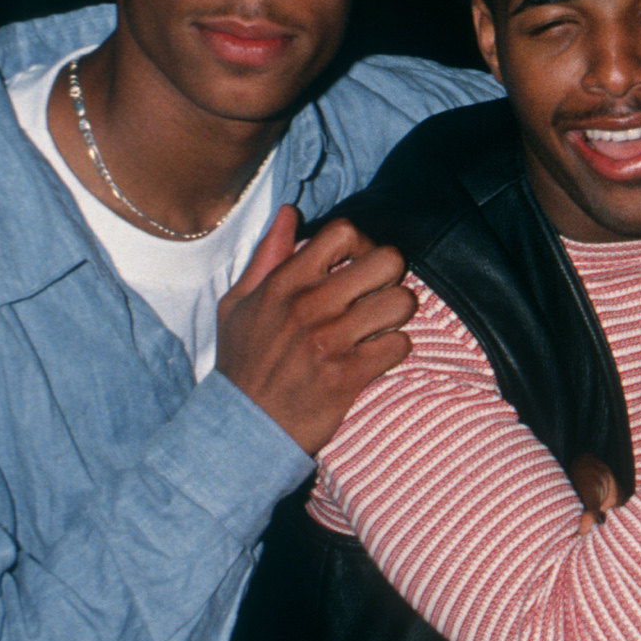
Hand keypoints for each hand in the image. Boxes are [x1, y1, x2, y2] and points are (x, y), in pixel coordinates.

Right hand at [213, 208, 416, 453]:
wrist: (242, 428)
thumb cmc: (242, 363)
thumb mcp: (238, 304)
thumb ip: (267, 256)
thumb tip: (289, 213)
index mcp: (283, 284)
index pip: (344, 232)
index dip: (361, 244)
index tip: (355, 265)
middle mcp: (309, 306)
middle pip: (387, 260)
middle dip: (389, 276)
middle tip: (376, 295)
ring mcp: (330, 340)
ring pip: (401, 302)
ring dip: (397, 314)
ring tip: (379, 326)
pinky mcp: (348, 375)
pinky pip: (399, 345)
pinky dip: (394, 350)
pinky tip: (376, 355)